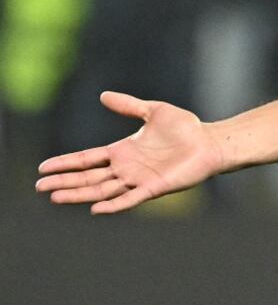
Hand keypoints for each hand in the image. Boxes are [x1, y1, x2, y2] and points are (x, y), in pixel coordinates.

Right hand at [35, 92, 225, 213]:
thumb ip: (128, 106)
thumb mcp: (152, 111)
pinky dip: (114, 205)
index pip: (86, 159)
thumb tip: (102, 96)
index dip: (65, 163)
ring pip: (102, 190)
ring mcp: (139, 179)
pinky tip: (96, 208)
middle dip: (64, 182)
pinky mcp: (154, 188)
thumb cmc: (186, 128)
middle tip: (40, 187)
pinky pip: (130, 199)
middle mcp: (126, 168)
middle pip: (88, 177)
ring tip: (56, 197)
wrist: (210, 141)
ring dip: (80, 194)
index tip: (43, 168)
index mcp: (122, 151)